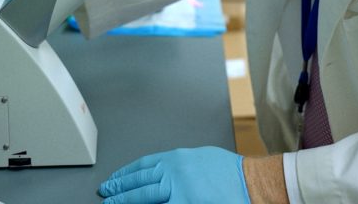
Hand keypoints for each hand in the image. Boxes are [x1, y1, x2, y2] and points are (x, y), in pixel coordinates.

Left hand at [98, 147, 249, 203]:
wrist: (252, 183)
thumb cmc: (231, 172)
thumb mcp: (199, 158)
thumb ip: (179, 165)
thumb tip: (162, 174)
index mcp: (177, 159)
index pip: (142, 166)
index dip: (125, 175)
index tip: (113, 180)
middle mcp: (174, 174)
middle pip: (139, 184)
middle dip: (119, 191)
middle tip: (106, 195)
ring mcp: (179, 194)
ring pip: (144, 200)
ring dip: (126, 203)